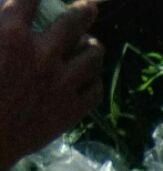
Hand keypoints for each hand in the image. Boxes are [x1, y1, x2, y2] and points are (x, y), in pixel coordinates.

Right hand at [0, 0, 104, 170]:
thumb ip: (2, 26)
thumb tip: (10, 11)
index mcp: (13, 33)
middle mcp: (43, 54)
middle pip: (75, 21)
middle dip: (85, 10)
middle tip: (89, 8)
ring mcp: (61, 84)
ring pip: (92, 56)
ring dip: (92, 47)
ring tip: (91, 46)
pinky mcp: (72, 111)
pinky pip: (95, 90)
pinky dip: (94, 81)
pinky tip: (89, 79)